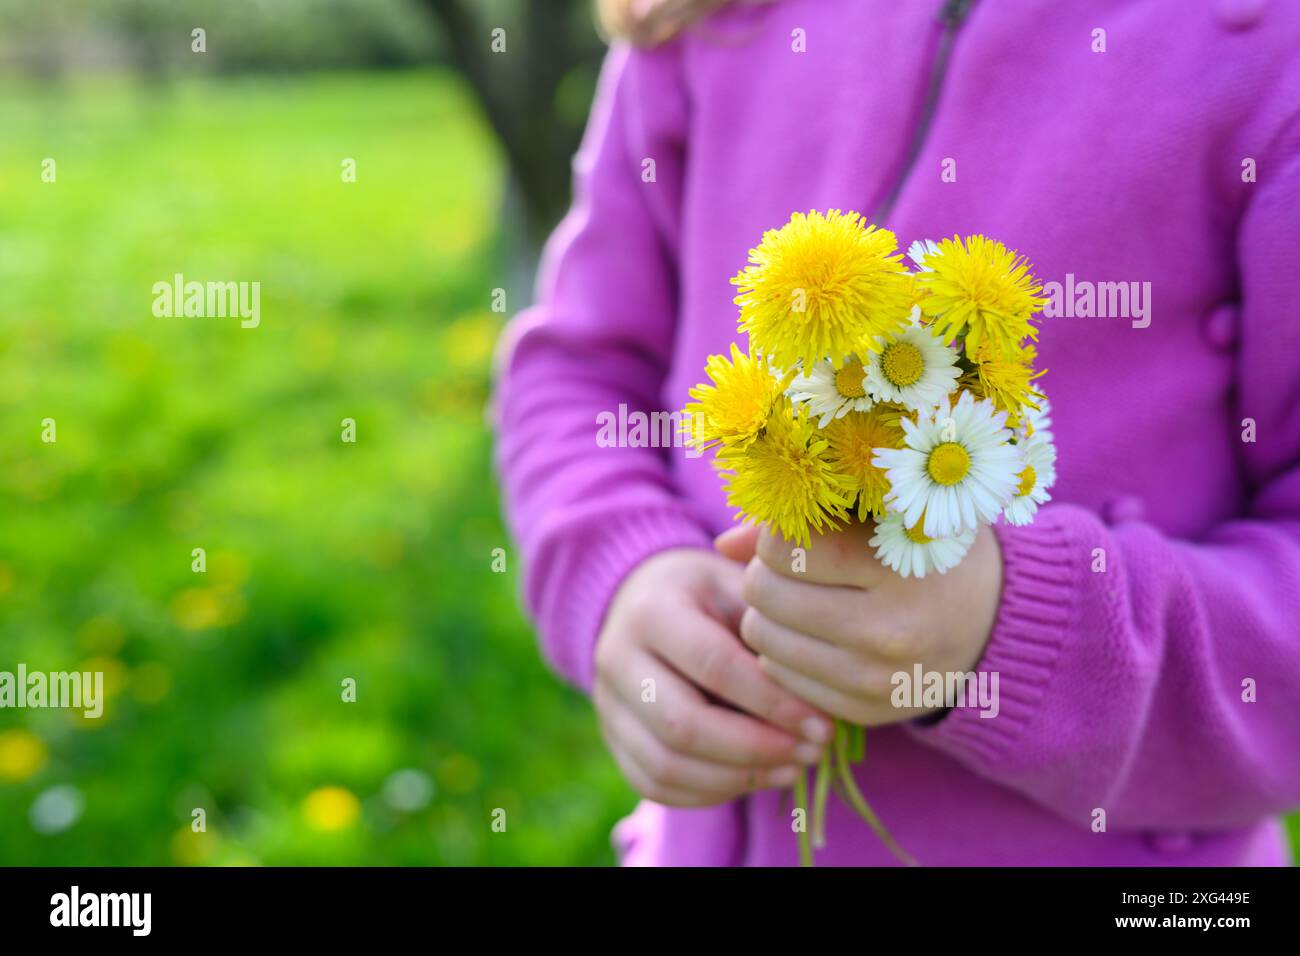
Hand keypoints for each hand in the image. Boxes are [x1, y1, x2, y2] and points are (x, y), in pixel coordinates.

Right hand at [594, 548, 833, 806]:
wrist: (641, 598)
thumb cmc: (708, 593)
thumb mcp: (738, 586)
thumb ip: (772, 630)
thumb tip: (821, 696)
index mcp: (651, 610)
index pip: (714, 667)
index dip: (772, 703)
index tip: (822, 724)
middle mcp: (615, 658)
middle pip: (683, 725)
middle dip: (756, 749)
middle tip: (811, 752)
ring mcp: (607, 704)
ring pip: (666, 766)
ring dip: (736, 778)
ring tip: (792, 768)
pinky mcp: (613, 740)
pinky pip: (655, 785)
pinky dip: (710, 793)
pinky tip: (756, 778)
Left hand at [716, 521, 1002, 725]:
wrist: (993, 623)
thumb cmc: (926, 549)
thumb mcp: (884, 514)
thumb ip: (805, 519)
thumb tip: (724, 544)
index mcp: (898, 565)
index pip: (785, 547)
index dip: (780, 535)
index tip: (802, 534)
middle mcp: (889, 629)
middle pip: (764, 594)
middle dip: (767, 575)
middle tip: (795, 569)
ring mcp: (877, 680)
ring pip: (763, 640)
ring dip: (769, 615)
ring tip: (804, 599)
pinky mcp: (866, 713)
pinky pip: (782, 679)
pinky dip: (786, 654)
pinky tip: (818, 635)